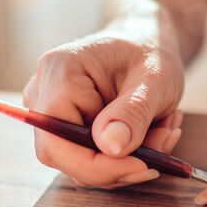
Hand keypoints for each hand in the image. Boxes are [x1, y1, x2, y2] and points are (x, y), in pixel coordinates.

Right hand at [22, 14, 185, 187]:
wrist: (146, 40)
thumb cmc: (150, 51)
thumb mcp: (155, 78)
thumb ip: (133, 112)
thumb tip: (110, 148)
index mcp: (60, 71)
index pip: (57, 140)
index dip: (97, 165)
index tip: (143, 166)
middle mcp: (42, 92)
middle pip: (65, 156)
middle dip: (118, 165)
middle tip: (161, 151)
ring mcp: (49, 112)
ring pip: (80, 162)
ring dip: (128, 159)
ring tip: (164, 130)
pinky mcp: (63, 127)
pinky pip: (88, 158)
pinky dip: (125, 156)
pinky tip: (151, 132)